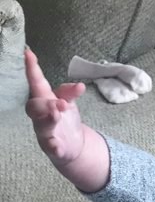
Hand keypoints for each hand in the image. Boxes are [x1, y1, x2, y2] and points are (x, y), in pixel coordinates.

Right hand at [25, 48, 86, 164]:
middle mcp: (40, 115)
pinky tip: (57, 145)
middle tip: (61, 103)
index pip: (35, 82)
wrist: (73, 146)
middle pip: (34, 106)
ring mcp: (44, 132)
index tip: (28, 53)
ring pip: (41, 125)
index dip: (31, 69)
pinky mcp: (52, 147)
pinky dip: (53, 146)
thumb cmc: (65, 118)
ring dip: (49, 119)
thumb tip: (79, 86)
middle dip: (45, 102)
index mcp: (43, 99)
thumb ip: (70, 92)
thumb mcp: (68, 101)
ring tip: (57, 114)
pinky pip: (50, 147)